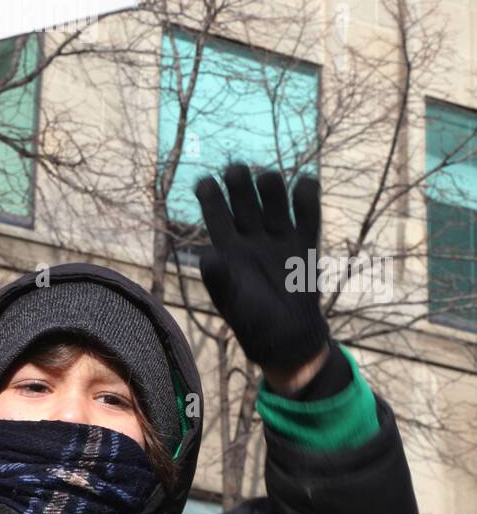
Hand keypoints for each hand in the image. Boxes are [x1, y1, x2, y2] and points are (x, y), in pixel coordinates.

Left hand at [194, 162, 328, 374]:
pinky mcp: (306, 243)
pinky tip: (306, 183)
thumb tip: (207, 255)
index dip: (208, 193)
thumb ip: (218, 279)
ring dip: (270, 183)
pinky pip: (307, 212)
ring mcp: (279, 236)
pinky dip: (308, 194)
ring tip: (269, 181)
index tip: (205, 182)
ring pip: (273, 197)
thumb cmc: (252, 322)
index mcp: (227, 245)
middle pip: (243, 195)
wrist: (288, 340)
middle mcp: (251, 235)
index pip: (214, 211)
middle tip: (237, 173)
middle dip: (239, 179)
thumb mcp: (230, 302)